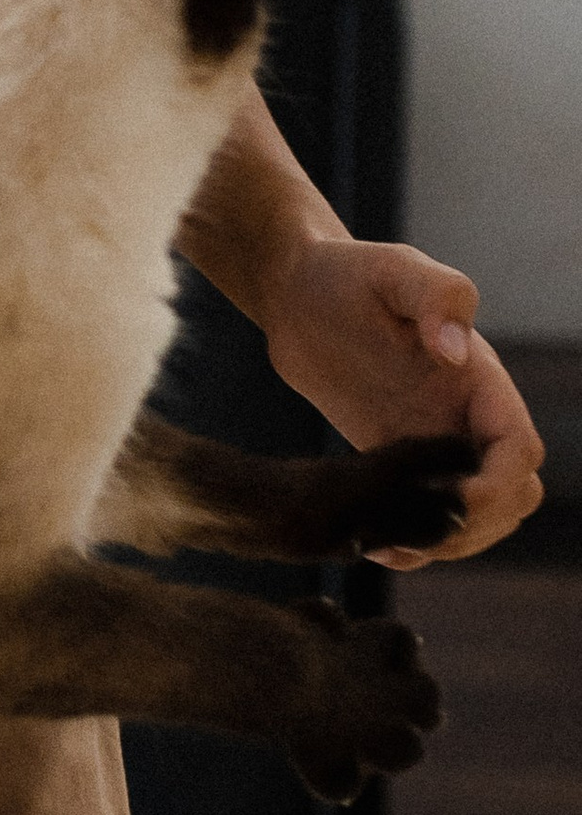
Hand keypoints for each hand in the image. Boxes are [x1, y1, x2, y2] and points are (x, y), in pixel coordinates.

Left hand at [263, 237, 543, 564]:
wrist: (295, 293)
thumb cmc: (345, 274)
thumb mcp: (393, 270)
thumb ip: (437, 296)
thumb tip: (455, 349)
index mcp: (480, 379)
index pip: (519, 449)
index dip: (499, 483)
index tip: (454, 498)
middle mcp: (465, 416)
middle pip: (512, 494)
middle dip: (477, 524)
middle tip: (414, 531)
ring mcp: (432, 441)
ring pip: (475, 516)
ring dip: (446, 543)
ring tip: (385, 543)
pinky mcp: (395, 459)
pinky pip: (422, 515)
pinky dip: (410, 541)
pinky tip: (370, 544)